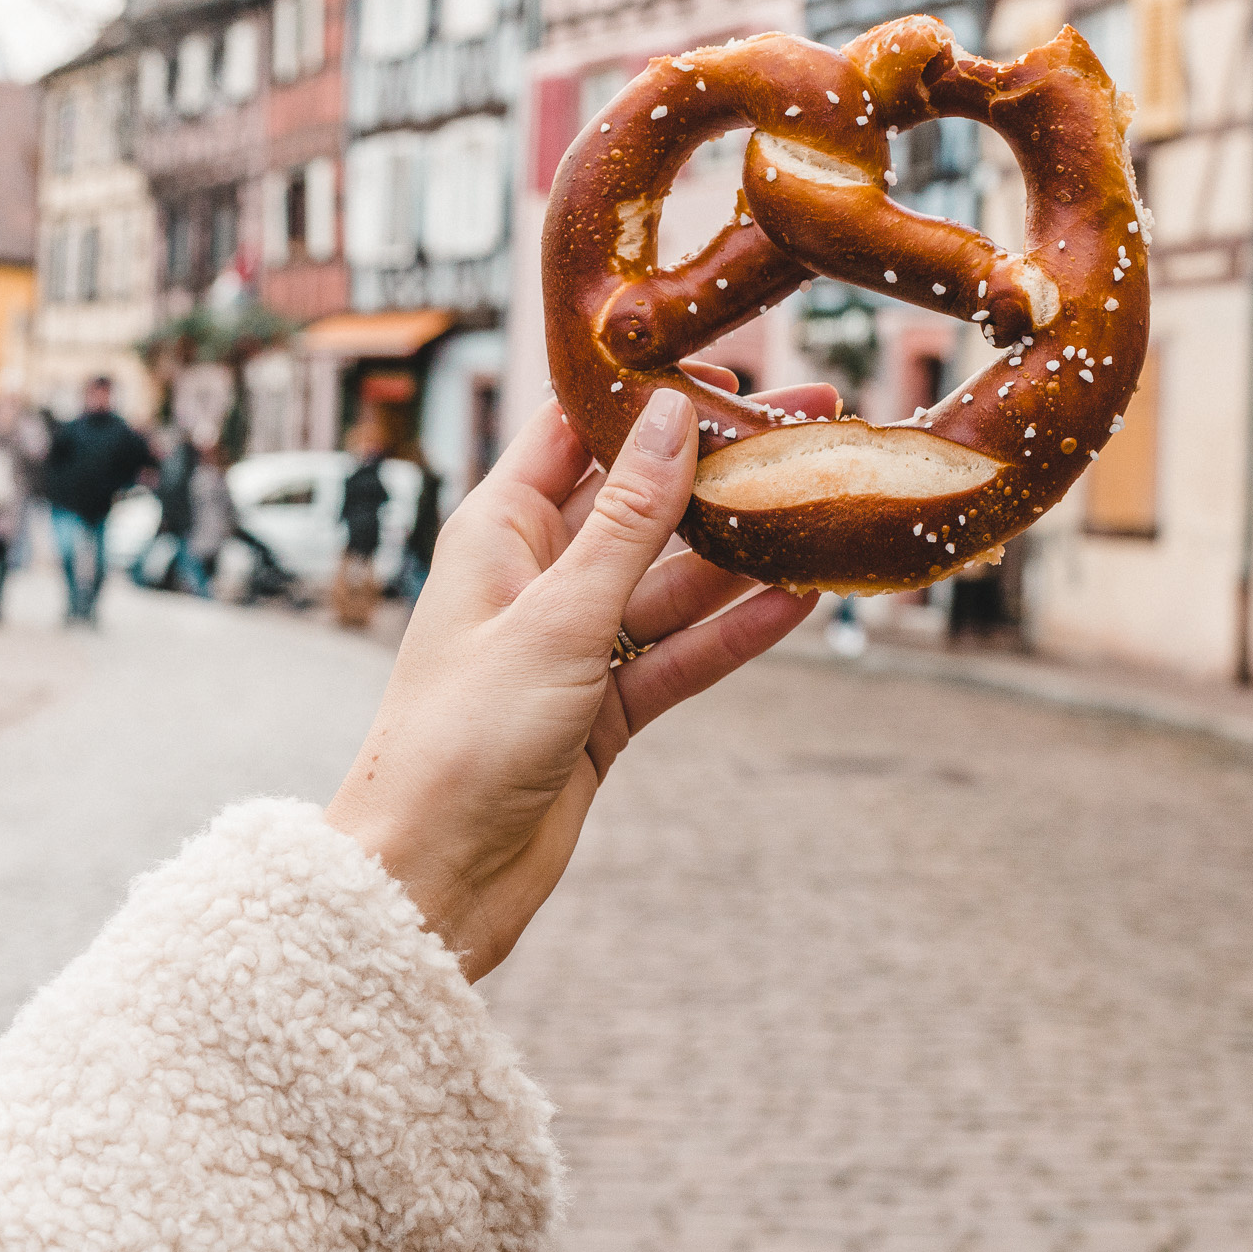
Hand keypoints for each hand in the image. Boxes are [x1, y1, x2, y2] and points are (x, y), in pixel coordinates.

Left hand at [324, 366, 837, 981]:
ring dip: (743, 550)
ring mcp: (574, 640)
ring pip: (673, 577)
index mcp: (500, 528)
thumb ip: (629, 520)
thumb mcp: (558, 616)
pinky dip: (733, 631)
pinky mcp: (603, 705)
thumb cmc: (460, 737)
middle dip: (722, 467)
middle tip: (810, 426)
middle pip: (644, 499)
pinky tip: (798, 600)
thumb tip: (674, 416)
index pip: (580, 429)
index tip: (732, 369)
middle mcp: (538, 573)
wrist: (429, 882)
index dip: (652, 394)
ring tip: (823, 504)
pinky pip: (680, 651)